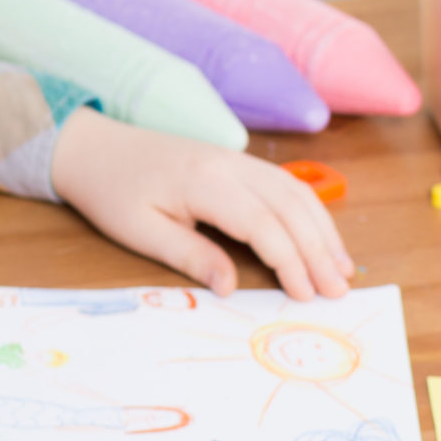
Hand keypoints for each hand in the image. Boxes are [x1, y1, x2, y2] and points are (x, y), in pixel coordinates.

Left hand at [50, 109, 353, 298]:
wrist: (97, 147)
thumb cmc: (113, 192)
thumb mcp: (140, 232)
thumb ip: (191, 256)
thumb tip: (232, 287)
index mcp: (204, 181)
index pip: (263, 223)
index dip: (289, 260)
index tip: (305, 293)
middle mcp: (231, 164)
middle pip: (290, 207)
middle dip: (319, 250)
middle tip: (339, 290)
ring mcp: (240, 159)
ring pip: (298, 192)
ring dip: (325, 231)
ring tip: (344, 268)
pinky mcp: (241, 162)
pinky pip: (288, 184)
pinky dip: (312, 212)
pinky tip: (323, 238)